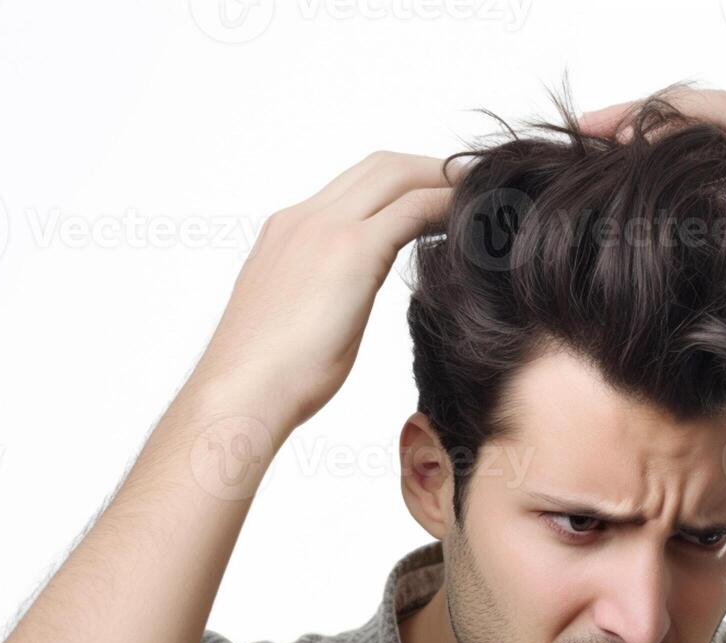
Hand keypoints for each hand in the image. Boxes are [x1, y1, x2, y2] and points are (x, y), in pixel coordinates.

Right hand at [190, 151, 464, 431]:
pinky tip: (473, 225)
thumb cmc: (270, 377)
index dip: (402, 184)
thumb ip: (324, 293)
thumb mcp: (301, 319)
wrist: (242, 392)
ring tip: (483, 200)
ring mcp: (323, 228)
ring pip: (397, 175)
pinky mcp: (349, 251)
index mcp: (287, 232)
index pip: (355, 186)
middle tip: (473, 188)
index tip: (437, 201)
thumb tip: (346, 301)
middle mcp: (303, 219)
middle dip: (430, 170)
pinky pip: (412, 210)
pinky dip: (447, 207)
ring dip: (443, 181)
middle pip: (380, 167)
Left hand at [578, 87, 725, 258]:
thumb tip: (649, 252)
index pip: (696, 138)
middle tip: (584, 131)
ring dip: (650, 113)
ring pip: (706, 110)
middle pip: (695, 116)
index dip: (645, 140)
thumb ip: (710, 241)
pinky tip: (642, 137)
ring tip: (602, 130)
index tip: (596, 154)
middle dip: (635, 118)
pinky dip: (681, 121)